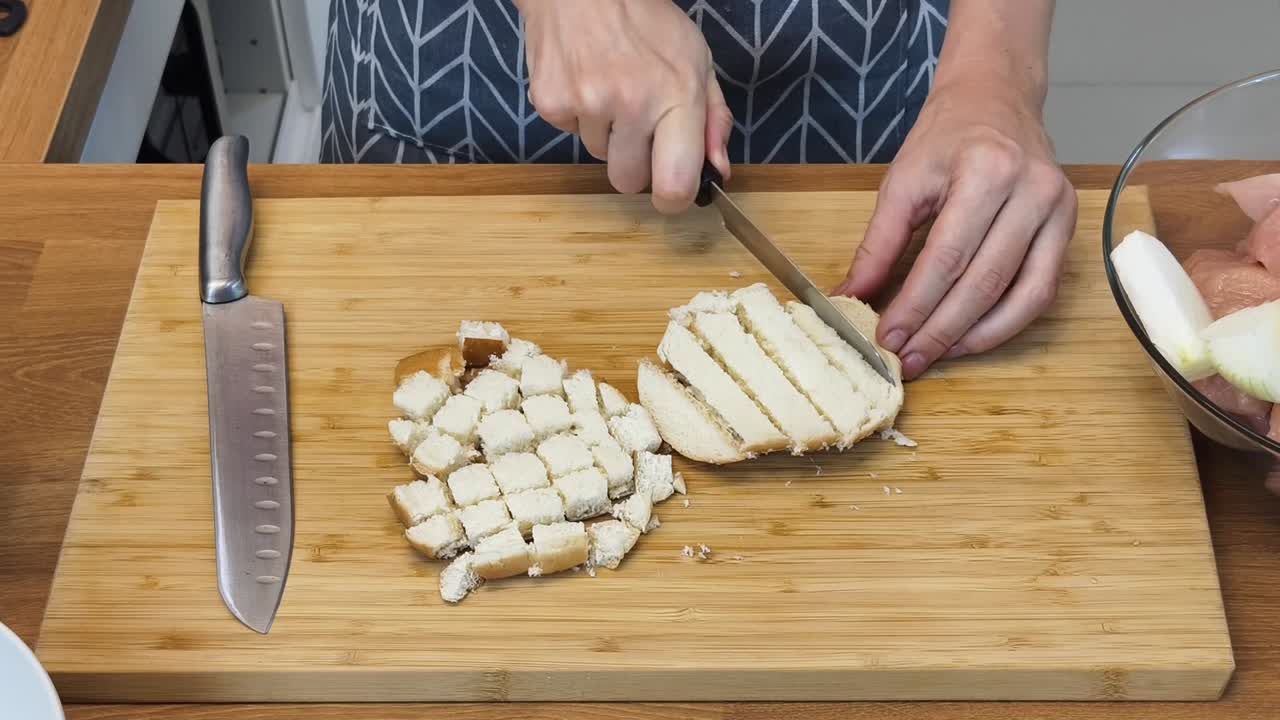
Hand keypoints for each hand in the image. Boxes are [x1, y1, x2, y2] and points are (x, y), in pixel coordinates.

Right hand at [517, 0, 732, 213]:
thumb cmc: (646, 22)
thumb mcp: (696, 61)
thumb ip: (713, 119)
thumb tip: (718, 170)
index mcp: (676, 97)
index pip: (674, 185)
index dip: (674, 199)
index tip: (672, 192)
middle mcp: (631, 104)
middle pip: (628, 182)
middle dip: (635, 163)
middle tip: (637, 125)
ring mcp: (586, 104)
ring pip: (599, 156)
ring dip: (606, 133)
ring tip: (610, 88)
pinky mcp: (551, 103)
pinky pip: (571, 133)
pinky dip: (578, 116)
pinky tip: (586, 81)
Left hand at [835, 77, 1076, 380]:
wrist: (997, 97)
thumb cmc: (947, 137)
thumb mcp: (902, 181)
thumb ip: (878, 243)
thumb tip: (851, 296)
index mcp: (985, 171)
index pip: (946, 258)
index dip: (915, 306)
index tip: (886, 338)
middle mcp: (1030, 192)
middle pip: (984, 281)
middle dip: (941, 330)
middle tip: (908, 360)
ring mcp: (1058, 211)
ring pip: (1022, 295)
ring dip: (977, 336)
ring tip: (937, 355)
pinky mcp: (1068, 229)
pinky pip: (1042, 291)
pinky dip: (1007, 323)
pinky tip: (971, 337)